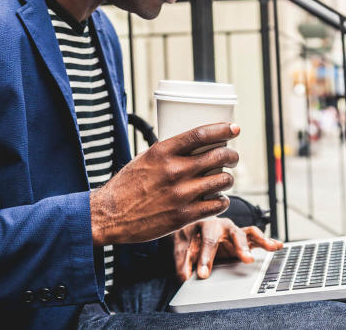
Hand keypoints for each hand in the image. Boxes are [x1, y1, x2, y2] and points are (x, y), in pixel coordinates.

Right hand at [89, 122, 239, 245]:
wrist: (110, 216)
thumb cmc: (127, 186)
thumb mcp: (145, 159)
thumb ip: (169, 152)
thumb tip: (195, 145)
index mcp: (162, 152)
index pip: (200, 134)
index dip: (222, 129)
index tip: (235, 128)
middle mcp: (174, 170)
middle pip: (218, 156)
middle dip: (232, 155)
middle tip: (233, 157)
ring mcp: (180, 194)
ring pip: (222, 180)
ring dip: (228, 178)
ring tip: (224, 179)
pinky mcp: (183, 216)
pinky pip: (217, 205)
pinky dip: (222, 200)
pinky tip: (218, 199)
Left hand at [173, 218, 283, 280]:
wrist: (194, 225)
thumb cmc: (189, 235)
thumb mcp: (181, 246)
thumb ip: (182, 262)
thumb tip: (183, 278)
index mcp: (206, 224)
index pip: (207, 241)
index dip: (205, 258)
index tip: (203, 275)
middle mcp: (223, 225)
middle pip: (234, 234)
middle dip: (240, 247)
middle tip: (246, 259)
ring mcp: (235, 231)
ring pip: (250, 233)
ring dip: (260, 240)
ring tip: (271, 247)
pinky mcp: (243, 238)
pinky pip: (257, 238)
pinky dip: (268, 241)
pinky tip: (278, 246)